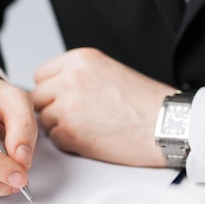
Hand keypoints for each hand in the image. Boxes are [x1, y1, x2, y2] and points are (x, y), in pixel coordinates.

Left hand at [31, 48, 175, 166]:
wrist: (167, 125)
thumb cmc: (146, 103)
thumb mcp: (109, 71)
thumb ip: (79, 76)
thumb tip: (55, 89)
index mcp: (79, 60)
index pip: (41, 75)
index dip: (51, 90)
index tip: (61, 99)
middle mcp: (69, 79)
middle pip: (38, 97)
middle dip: (51, 109)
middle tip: (74, 117)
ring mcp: (67, 106)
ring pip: (43, 120)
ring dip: (59, 127)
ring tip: (88, 128)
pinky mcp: (70, 133)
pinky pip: (54, 139)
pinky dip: (68, 143)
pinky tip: (92, 139)